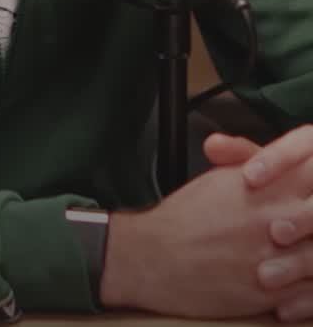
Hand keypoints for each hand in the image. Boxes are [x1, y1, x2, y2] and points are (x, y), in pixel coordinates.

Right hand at [203, 126, 312, 320]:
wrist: (157, 256)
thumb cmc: (186, 216)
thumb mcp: (222, 177)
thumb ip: (256, 166)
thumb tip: (285, 161)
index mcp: (269, 184)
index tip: (310, 187)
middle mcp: (279, 216)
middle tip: (307, 223)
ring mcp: (279, 255)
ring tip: (304, 249)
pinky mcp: (273, 292)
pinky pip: (310, 291)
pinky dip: (308, 285)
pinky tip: (295, 279)